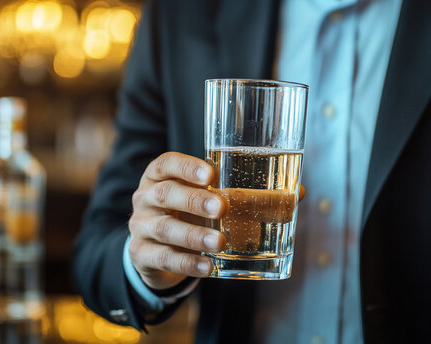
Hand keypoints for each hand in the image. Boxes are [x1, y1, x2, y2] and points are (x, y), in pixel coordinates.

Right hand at [128, 152, 227, 289]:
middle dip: (194, 200)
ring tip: (220, 242)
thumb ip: (239, 197)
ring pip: (165, 228)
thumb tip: (290, 197)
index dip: (187, 167)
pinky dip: (187, 263)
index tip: (210, 174)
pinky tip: (207, 266)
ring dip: (194, 235)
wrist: (156, 250)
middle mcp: (145, 198)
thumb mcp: (203, 200)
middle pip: (165, 194)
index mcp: (158, 177)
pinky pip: (163, 258)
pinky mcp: (141, 254)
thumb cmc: (186, 215)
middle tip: (222, 207)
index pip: (166, 164)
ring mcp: (140, 227)